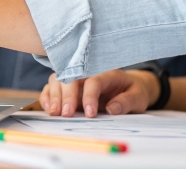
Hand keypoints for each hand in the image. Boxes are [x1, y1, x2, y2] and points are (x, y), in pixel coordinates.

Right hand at [39, 70, 159, 116]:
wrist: (129, 87)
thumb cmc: (133, 92)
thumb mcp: (138, 97)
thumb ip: (126, 102)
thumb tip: (112, 109)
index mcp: (107, 73)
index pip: (94, 80)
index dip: (89, 96)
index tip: (89, 114)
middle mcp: (88, 72)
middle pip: (71, 77)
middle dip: (67, 96)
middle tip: (66, 114)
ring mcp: (77, 79)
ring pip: (58, 79)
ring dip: (54, 95)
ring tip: (54, 112)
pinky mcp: (69, 87)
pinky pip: (53, 87)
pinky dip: (48, 96)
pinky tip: (49, 108)